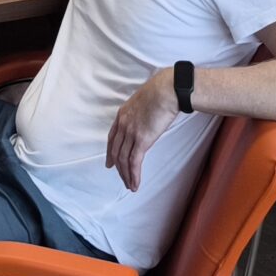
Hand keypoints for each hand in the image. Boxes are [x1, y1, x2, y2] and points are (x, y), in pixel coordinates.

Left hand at [104, 70, 181, 190]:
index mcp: (122, 114)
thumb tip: (146, 120)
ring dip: (126, 175)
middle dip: (118, 167)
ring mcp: (131, 132)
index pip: (112, 138)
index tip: (110, 163)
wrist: (166, 90)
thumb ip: (140, 114)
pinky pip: (134, 162)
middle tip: (122, 179)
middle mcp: (123, 124)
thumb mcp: (143, 102)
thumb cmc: (160, 92)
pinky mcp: (142, 140)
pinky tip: (135, 184)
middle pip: (116, 151)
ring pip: (124, 160)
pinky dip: (134, 175)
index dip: (110, 152)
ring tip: (130, 186)